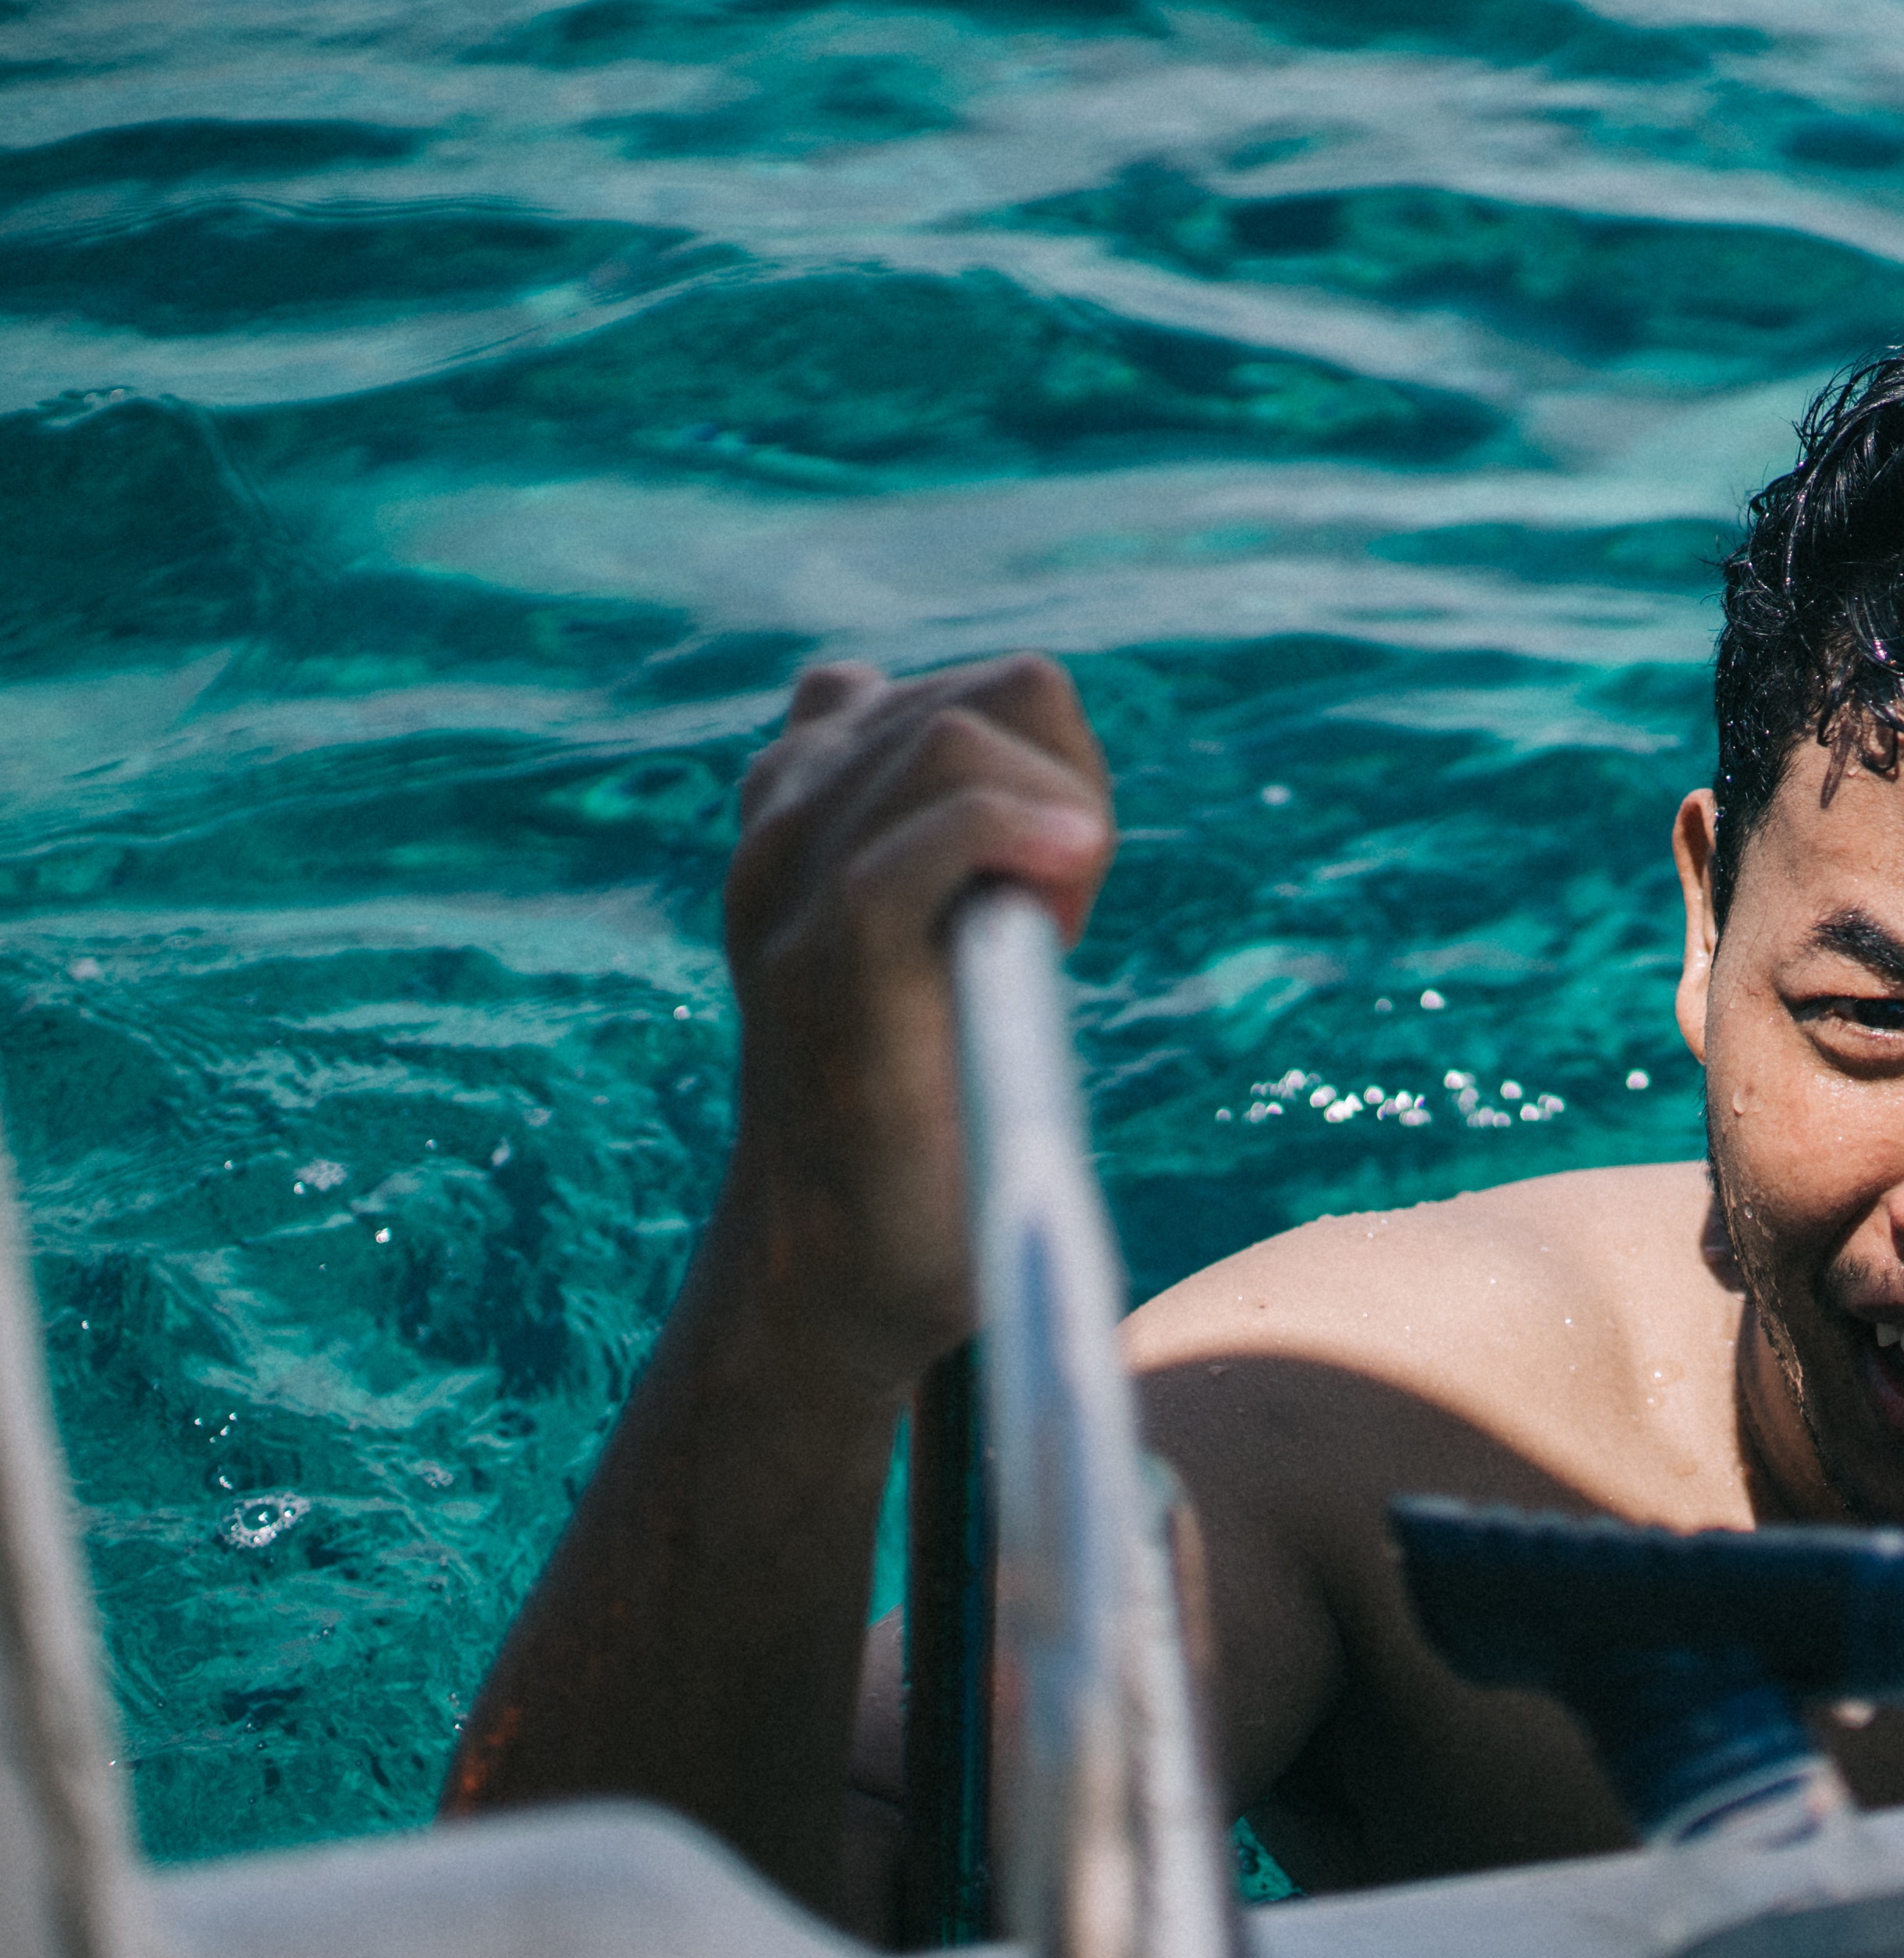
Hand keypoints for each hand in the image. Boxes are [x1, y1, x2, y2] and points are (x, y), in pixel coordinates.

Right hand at [720, 654, 1114, 1388]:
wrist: (841, 1271)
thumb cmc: (909, 1103)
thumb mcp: (926, 928)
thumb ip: (912, 807)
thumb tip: (880, 687)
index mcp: (807, 799)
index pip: (973, 692)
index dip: (1054, 768)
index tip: (1060, 874)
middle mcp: (783, 823)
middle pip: (984, 699)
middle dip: (1066, 784)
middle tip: (1063, 905)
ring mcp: (789, 889)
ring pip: (947, 740)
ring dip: (1051, 815)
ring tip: (1052, 922)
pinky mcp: (824, 965)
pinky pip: (924, 833)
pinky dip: (1017, 834)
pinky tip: (1066, 889)